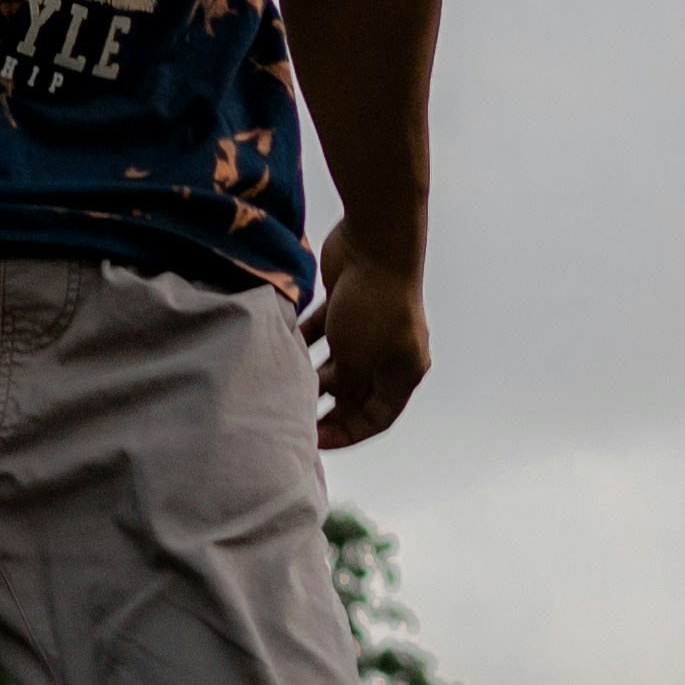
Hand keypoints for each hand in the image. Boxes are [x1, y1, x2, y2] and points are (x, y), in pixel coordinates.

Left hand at [302, 216, 430, 448]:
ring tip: (283, 388)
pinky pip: (322, 333)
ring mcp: (368, 328)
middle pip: (355, 394)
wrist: (376, 242)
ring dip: (313, 376)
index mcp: (403, 372)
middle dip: (327, 408)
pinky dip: (304, 341)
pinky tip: (281, 347)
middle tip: (293, 419)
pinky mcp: (346, 305)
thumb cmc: (374, 304)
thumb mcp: (357, 358)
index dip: (347, 434)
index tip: (315, 441)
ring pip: (337, 364)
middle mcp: (389, 353)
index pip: (377, 418)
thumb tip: (324, 397)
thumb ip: (341, 386)